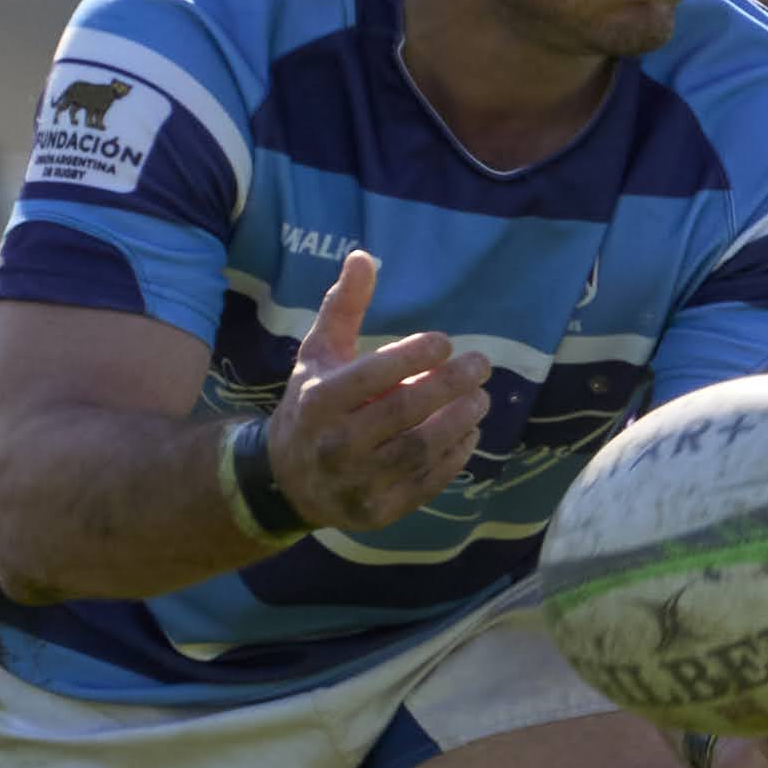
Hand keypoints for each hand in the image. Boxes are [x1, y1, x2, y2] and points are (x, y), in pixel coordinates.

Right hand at [270, 249, 491, 529]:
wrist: (286, 481)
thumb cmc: (311, 405)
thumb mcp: (318, 354)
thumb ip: (343, 308)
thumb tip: (364, 256)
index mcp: (318, 401)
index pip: (373, 374)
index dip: (415, 355)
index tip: (445, 341)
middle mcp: (334, 444)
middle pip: (405, 412)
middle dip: (450, 385)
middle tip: (480, 365)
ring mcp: (356, 482)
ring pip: (421, 449)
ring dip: (461, 421)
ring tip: (481, 398)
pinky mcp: (378, 511)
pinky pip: (426, 482)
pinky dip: (455, 457)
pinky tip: (469, 433)